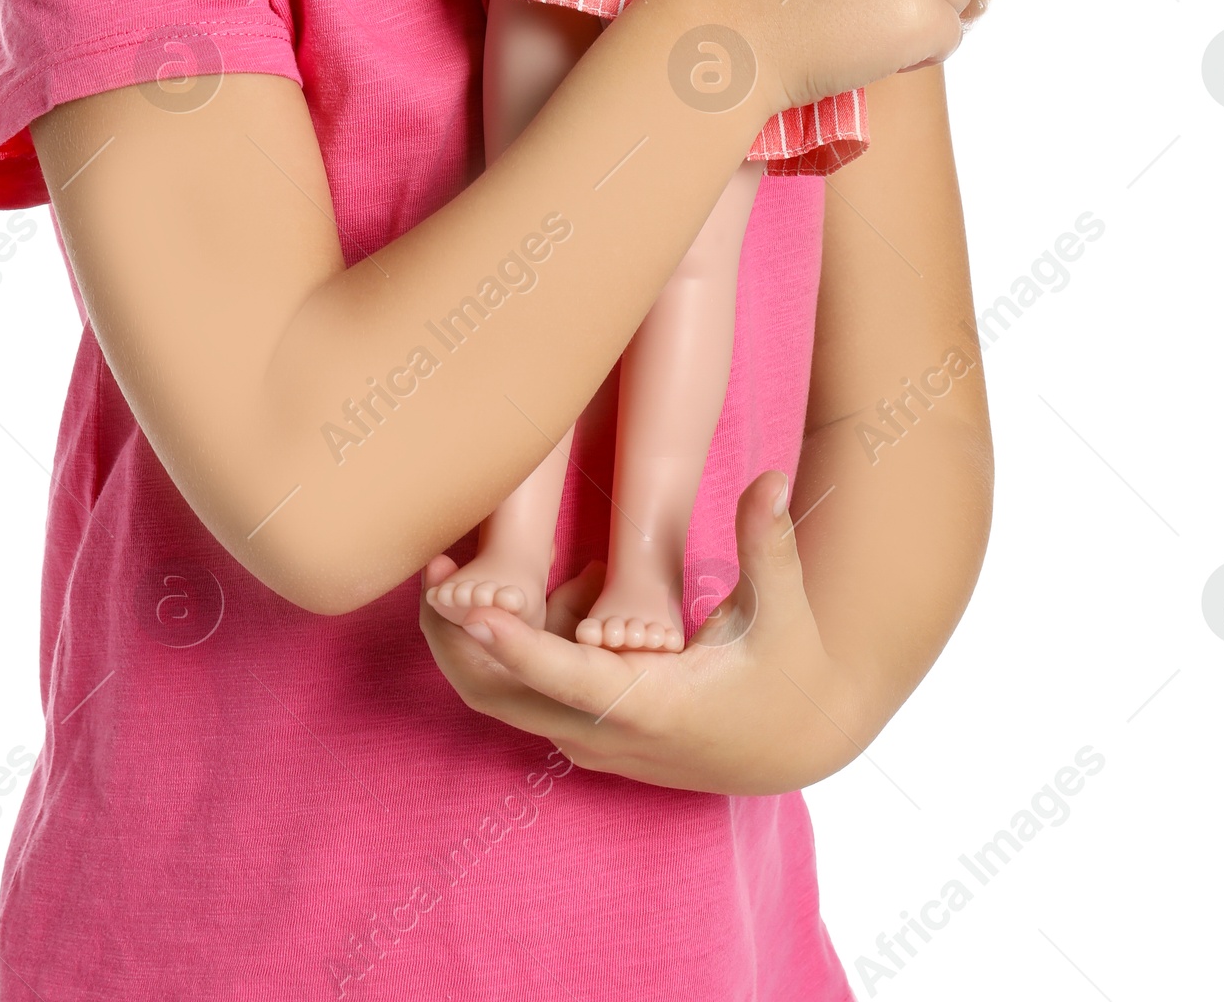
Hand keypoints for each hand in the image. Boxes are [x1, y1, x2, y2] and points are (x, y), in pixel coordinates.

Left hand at [418, 473, 870, 794]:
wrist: (792, 744)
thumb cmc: (788, 670)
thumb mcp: (782, 611)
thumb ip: (768, 546)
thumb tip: (772, 478)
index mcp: (652, 706)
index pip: (567, 679)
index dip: (516, 644)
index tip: (470, 607)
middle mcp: (607, 736)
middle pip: (501, 697)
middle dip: (455, 639)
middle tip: (431, 569)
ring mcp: (588, 742)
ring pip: (503, 696)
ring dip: (485, 634)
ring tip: (507, 565)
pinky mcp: (583, 735)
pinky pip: (525, 694)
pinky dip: (518, 643)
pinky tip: (569, 588)